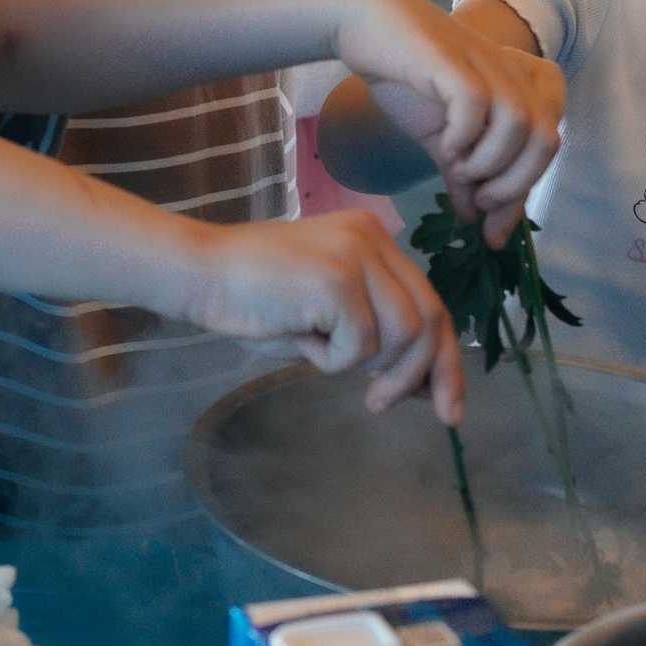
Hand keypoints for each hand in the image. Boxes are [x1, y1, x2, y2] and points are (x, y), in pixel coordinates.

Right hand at [182, 209, 464, 423]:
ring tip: (320, 355)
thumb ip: (374, 335)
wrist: (198, 273)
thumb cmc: (253, 297)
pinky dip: (331, 360)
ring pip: (403, 336)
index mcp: (373, 238)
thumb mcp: (326, 315)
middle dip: (428, 375)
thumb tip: (423, 386)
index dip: (445, 358)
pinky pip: (361, 345)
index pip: (430, 301)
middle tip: (389, 407)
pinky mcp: (338, 278)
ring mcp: (357, 254)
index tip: (447, 405)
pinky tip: (299, 337)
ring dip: (367, 366)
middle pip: (431, 317)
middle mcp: (372, 238)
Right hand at [331, 0, 562, 239]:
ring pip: (520, 124)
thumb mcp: (445, 136)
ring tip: (460, 172)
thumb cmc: (411, 77)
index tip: (493, 228)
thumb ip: (465, 175)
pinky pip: (476, 104)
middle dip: (515, 185)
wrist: (368, 25)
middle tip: (481, 200)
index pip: (548, 147)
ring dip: (491, 163)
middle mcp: (512, 71)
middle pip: (546, 140)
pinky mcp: (451, 59)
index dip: (523, 192)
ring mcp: (484, 62)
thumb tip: (477, 221)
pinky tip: (444, 145)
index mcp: (523, 86)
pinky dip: (463, 136)